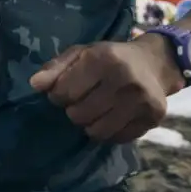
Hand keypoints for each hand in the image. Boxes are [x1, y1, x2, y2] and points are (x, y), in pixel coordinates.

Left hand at [29, 38, 181, 143]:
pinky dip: (108, 131)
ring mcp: (142, 101)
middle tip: (82, 101)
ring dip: (89, 124)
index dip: (58, 95)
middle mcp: (126, 80)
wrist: (155, 63)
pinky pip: (117, 138)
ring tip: (95, 110)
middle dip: (74, 110)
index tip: (65, 90)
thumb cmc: (110, 57)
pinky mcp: (152, 119)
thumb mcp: (81, 53)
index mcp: (105, 59)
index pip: (64, 92)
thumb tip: (35, 85)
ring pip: (97, 132)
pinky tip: (112, 116)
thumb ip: (55, 68)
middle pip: (79, 115)